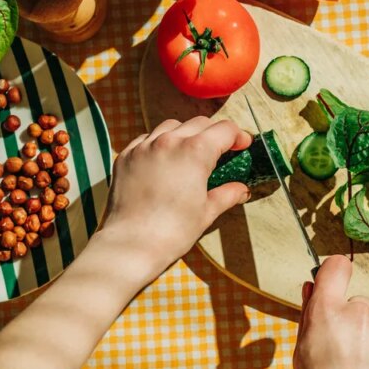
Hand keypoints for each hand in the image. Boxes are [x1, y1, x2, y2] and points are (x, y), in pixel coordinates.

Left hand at [100, 116, 251, 271]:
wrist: (130, 244)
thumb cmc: (172, 231)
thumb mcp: (206, 212)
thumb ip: (226, 195)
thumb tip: (241, 190)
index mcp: (195, 152)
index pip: (224, 130)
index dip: (237, 136)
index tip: (242, 145)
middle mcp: (169, 141)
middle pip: (199, 123)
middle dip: (213, 133)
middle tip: (220, 150)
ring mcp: (144, 147)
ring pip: (170, 126)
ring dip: (185, 134)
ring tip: (190, 153)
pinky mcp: (126, 156)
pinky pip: (146, 139)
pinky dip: (159, 143)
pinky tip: (163, 160)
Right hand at [293, 256, 368, 368]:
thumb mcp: (302, 351)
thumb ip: (309, 316)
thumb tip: (311, 288)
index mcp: (327, 310)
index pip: (337, 267)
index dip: (335, 273)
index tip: (334, 283)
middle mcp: (357, 312)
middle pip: (358, 304)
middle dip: (353, 321)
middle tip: (343, 352)